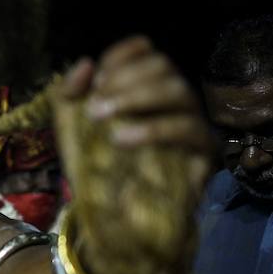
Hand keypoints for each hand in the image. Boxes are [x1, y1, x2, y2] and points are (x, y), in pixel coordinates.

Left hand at [50, 37, 214, 273]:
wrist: (109, 220)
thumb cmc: (93, 171)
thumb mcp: (70, 131)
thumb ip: (68, 96)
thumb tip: (86, 63)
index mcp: (144, 90)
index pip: (147, 52)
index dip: (122, 56)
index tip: (97, 78)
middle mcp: (173, 102)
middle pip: (163, 67)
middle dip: (126, 80)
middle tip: (95, 106)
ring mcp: (192, 124)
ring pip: (178, 91)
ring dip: (136, 97)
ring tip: (101, 117)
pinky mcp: (204, 152)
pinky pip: (187, 129)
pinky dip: (153, 129)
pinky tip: (122, 138)